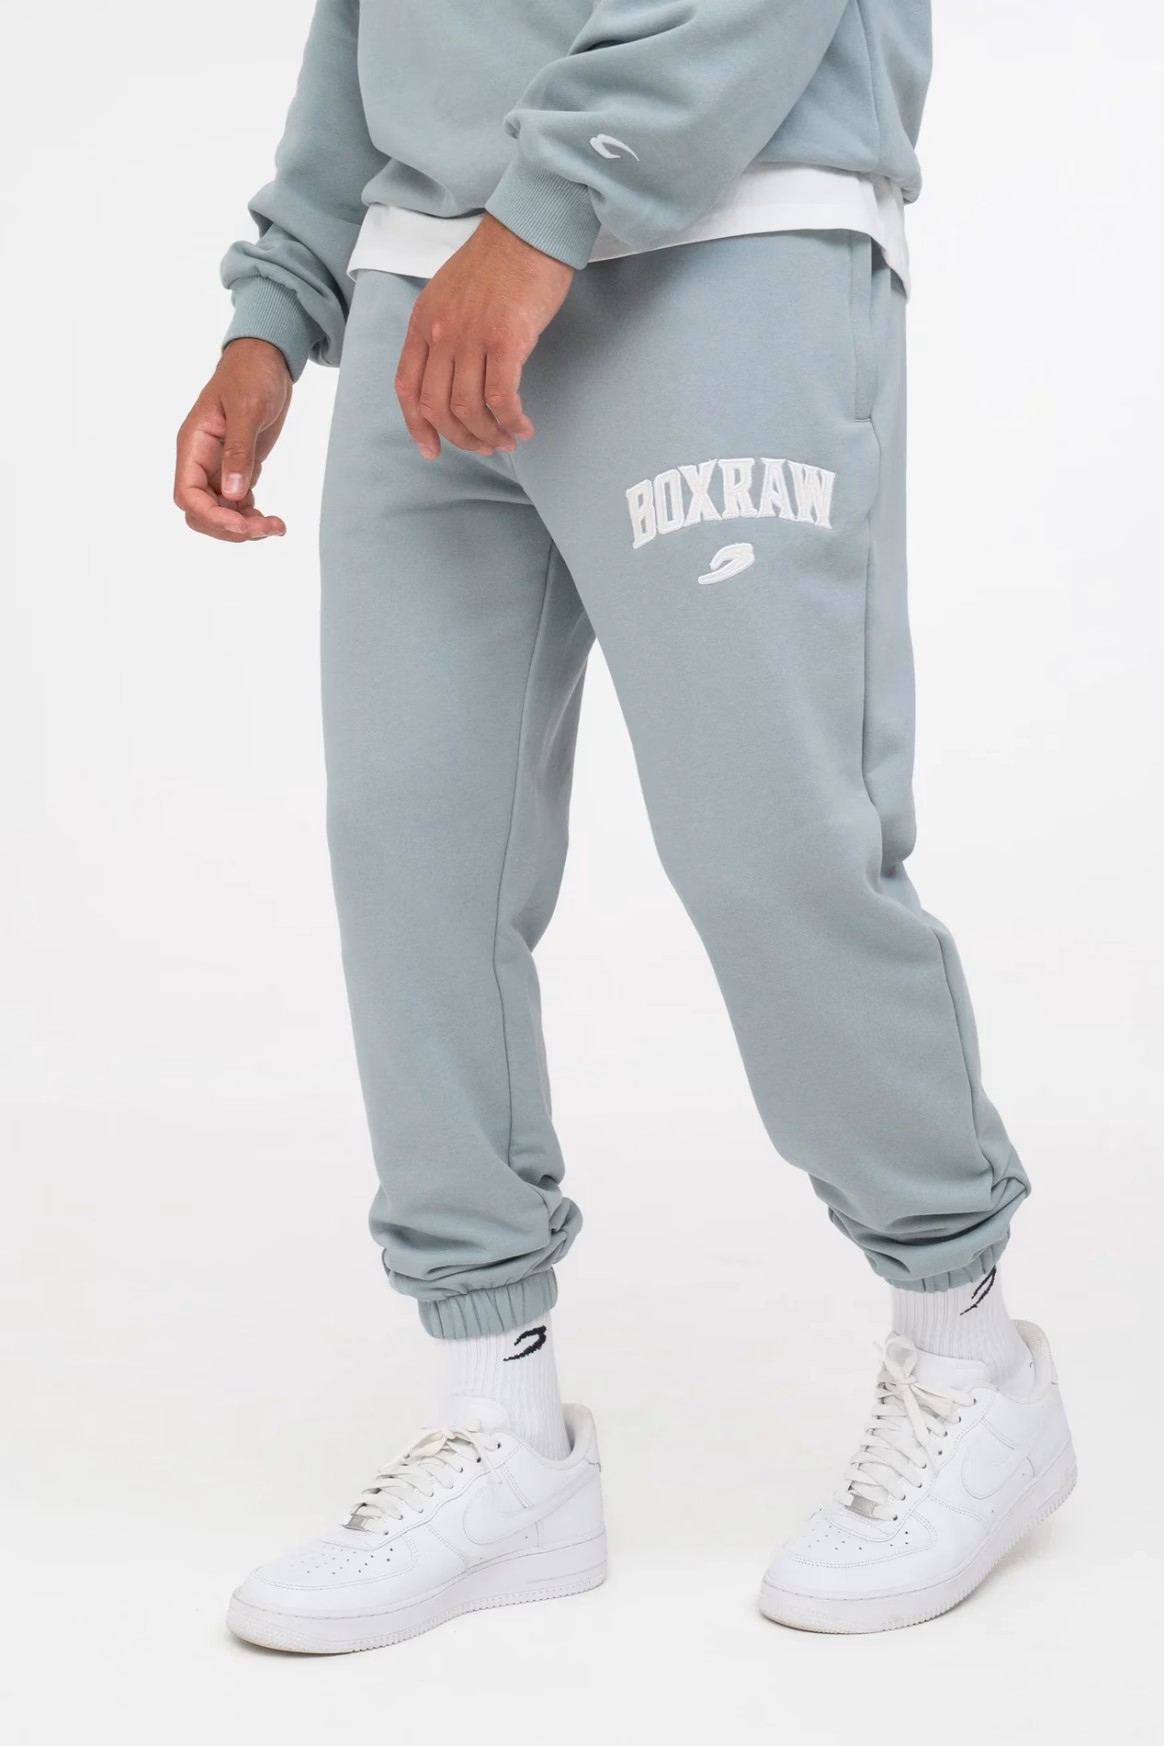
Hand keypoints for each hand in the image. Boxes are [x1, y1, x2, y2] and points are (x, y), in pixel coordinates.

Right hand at [174, 339, 292, 540]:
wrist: (265, 361)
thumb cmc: (250, 375)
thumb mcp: (247, 409)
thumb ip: (238, 451)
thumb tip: (232, 493)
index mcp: (193, 445)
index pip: (187, 494)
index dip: (212, 516)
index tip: (243, 524)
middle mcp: (201, 461)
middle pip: (202, 512)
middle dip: (231, 528)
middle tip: (267, 528)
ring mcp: (218, 468)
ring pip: (221, 513)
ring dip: (245, 527)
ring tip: (276, 526)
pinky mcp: (237, 469)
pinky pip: (237, 505)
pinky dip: (252, 517)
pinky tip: (273, 519)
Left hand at [395, 214, 573, 458]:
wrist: (530, 227)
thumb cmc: (499, 258)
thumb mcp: (451, 292)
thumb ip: (445, 331)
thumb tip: (455, 372)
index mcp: (423, 322)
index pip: (407, 387)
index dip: (418, 426)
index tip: (432, 449)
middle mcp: (441, 333)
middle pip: (438, 407)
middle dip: (461, 438)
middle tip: (484, 447)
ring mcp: (471, 338)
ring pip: (469, 409)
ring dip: (489, 434)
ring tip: (508, 440)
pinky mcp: (505, 341)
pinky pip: (501, 398)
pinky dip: (511, 421)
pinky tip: (523, 427)